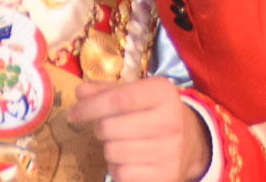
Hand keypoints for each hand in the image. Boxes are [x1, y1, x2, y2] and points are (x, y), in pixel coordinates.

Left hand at [68, 78, 212, 181]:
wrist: (192, 142)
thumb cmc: (156, 112)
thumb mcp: (138, 93)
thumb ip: (107, 91)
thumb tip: (80, 93)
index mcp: (163, 93)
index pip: (118, 99)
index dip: (89, 107)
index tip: (73, 113)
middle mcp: (170, 121)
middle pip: (110, 128)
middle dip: (98, 128)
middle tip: (104, 127)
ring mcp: (169, 151)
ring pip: (112, 152)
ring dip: (108, 148)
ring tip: (121, 142)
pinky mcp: (165, 176)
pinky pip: (121, 174)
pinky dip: (116, 168)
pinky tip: (128, 159)